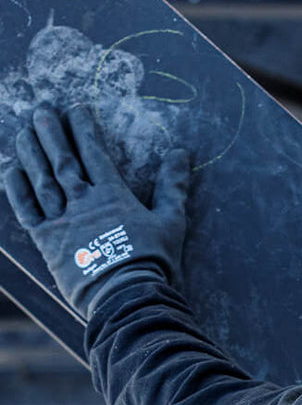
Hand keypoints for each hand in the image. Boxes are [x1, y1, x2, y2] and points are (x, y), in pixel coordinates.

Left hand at [4, 104, 188, 316]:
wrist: (128, 296)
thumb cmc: (154, 261)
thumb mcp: (171, 222)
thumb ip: (172, 186)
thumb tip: (181, 153)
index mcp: (112, 196)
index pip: (94, 152)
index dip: (83, 128)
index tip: (74, 108)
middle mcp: (83, 202)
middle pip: (62, 160)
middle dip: (51, 132)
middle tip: (40, 108)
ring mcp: (62, 221)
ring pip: (41, 179)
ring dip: (31, 152)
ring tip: (23, 130)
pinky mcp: (47, 242)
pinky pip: (28, 210)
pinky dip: (17, 189)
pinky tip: (12, 170)